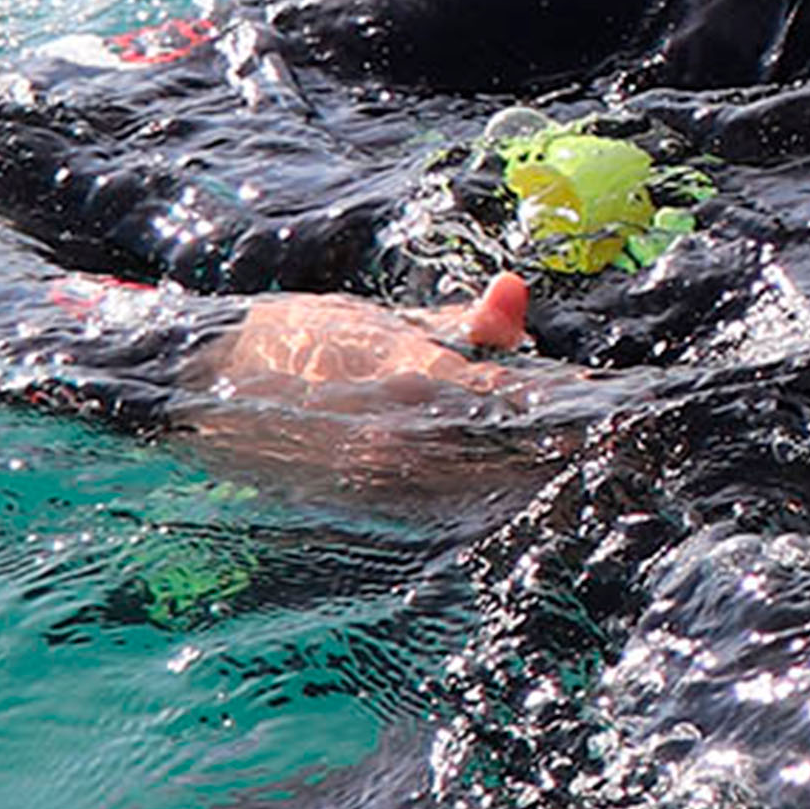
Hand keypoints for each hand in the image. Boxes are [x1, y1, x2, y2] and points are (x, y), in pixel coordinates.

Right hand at [128, 273, 575, 494]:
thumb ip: (461, 321)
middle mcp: (407, 444)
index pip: (527, 402)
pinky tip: (490, 476)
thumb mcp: (381, 318)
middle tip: (594, 431)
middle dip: (563, 444)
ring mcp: (385, 486)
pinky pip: (448, 512)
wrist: (198, 388)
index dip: (578, 400)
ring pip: (491, 493)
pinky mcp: (366, 511)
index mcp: (416, 383)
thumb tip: (518, 297)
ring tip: (548, 453)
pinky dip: (481, 496)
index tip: (611, 398)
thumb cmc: (293, 339)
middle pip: (523, 458)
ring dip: (527, 475)